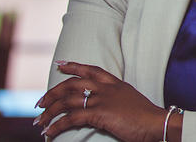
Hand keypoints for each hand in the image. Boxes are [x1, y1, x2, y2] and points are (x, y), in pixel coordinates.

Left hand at [36, 61, 166, 141]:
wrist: (156, 122)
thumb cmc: (146, 116)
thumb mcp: (130, 100)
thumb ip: (116, 98)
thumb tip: (104, 105)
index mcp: (115, 83)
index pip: (91, 69)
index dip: (73, 66)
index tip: (60, 64)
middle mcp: (106, 88)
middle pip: (72, 84)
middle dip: (52, 93)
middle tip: (40, 103)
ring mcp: (102, 100)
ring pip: (67, 102)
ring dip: (49, 112)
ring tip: (39, 121)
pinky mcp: (99, 114)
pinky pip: (71, 118)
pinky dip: (56, 125)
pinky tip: (49, 132)